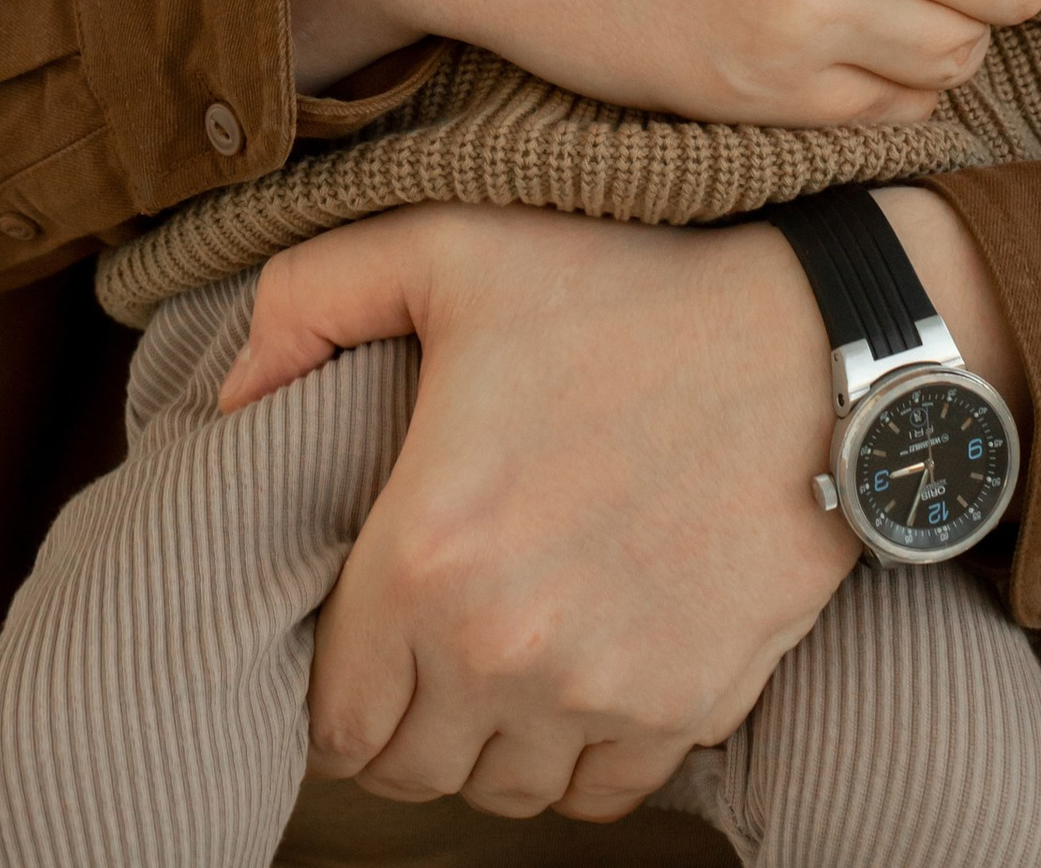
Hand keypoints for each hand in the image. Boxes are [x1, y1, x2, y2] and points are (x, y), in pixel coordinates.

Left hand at [221, 205, 853, 820]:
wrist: (813, 337)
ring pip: (504, 789)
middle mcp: (506, 649)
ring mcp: (604, 691)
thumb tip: (227, 396)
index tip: (360, 637)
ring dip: (489, 743)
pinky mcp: (688, 708)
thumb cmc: (627, 281)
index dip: (333, 688)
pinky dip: (580, 757)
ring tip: (498, 661)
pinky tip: (579, 675)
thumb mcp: (448, 245)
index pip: (335, 717)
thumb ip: (307, 298)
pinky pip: (601, 795)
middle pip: (412, 768)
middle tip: (423, 649)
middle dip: (403, 719)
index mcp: (428, 553)